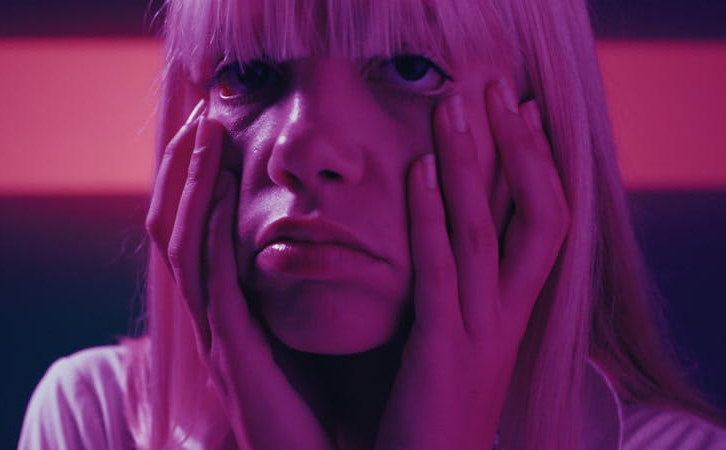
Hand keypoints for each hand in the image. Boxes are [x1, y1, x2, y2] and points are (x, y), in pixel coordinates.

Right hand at [145, 100, 332, 449]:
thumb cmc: (316, 406)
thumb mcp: (300, 338)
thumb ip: (291, 296)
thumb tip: (311, 247)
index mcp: (227, 312)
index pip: (198, 232)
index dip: (199, 182)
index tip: (217, 131)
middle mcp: (211, 316)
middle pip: (177, 227)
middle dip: (184, 170)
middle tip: (202, 115)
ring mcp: (215, 332)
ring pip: (185, 243)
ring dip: (192, 184)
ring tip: (206, 132)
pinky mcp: (231, 350)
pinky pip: (212, 278)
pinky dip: (211, 227)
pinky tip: (222, 187)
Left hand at [375, 80, 569, 449]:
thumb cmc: (436, 409)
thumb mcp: (459, 341)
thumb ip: (460, 291)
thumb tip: (450, 237)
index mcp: (513, 312)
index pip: (546, 224)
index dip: (539, 165)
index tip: (523, 112)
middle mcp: (507, 317)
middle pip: (535, 217)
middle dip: (517, 149)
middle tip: (495, 89)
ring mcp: (478, 333)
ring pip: (485, 235)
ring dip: (471, 165)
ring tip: (453, 107)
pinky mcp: (440, 351)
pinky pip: (440, 273)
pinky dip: (430, 219)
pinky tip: (418, 172)